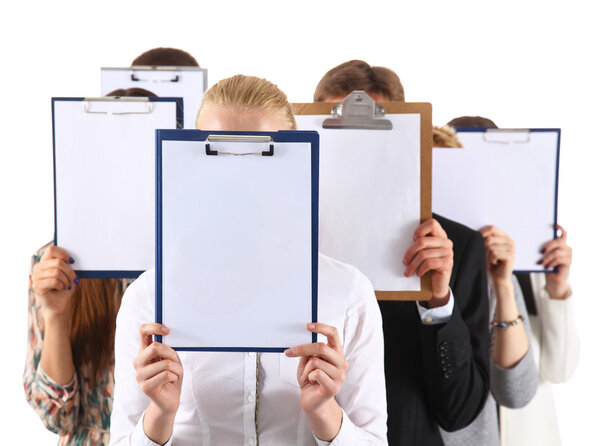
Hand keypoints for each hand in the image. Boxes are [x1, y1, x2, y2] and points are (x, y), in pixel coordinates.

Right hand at [31, 245, 77, 318]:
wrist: (60, 303)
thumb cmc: (65, 287)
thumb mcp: (69, 273)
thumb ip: (68, 264)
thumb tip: (72, 259)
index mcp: (45, 261)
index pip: (52, 249)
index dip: (63, 254)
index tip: (72, 261)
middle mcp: (38, 267)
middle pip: (57, 262)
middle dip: (69, 271)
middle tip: (73, 279)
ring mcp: (36, 277)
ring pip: (57, 272)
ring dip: (66, 280)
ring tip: (66, 285)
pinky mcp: (37, 286)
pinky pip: (54, 281)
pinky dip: (61, 285)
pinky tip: (60, 288)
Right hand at [134, 324, 182, 416]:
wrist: (170, 399)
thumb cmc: (172, 375)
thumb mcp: (172, 358)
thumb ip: (167, 347)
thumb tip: (167, 334)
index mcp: (144, 350)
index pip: (143, 331)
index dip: (154, 327)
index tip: (168, 330)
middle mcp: (138, 361)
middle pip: (154, 347)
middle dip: (171, 353)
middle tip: (175, 361)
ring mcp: (139, 375)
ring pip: (165, 364)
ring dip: (177, 369)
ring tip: (175, 374)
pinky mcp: (145, 387)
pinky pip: (167, 375)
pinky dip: (175, 377)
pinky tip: (172, 381)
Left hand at [285, 323, 344, 440]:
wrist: (312, 401)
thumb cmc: (310, 379)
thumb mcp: (306, 362)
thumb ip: (308, 351)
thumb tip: (302, 337)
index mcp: (336, 352)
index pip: (333, 333)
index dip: (321, 327)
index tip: (307, 325)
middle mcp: (341, 362)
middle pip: (321, 347)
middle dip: (303, 348)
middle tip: (289, 352)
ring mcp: (340, 375)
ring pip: (316, 361)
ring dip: (305, 369)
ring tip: (307, 376)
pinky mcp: (334, 387)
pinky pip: (316, 374)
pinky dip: (308, 376)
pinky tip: (310, 382)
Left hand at [403, 218, 452, 305]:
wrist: (437, 286)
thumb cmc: (427, 267)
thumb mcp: (423, 253)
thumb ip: (420, 244)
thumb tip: (400, 237)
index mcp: (441, 236)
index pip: (432, 223)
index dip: (420, 229)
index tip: (412, 239)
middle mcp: (446, 243)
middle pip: (423, 241)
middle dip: (410, 252)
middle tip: (404, 262)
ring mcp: (448, 253)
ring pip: (423, 254)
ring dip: (412, 265)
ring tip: (408, 271)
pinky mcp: (448, 264)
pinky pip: (429, 263)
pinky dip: (420, 269)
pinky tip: (418, 274)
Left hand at [479, 225, 514, 285]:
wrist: (498, 277)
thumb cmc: (491, 262)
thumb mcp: (487, 248)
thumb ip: (486, 240)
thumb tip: (477, 234)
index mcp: (504, 236)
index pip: (492, 228)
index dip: (482, 232)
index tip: (476, 240)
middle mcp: (510, 240)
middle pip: (490, 238)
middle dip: (484, 248)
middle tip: (485, 256)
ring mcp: (512, 248)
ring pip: (491, 247)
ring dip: (487, 256)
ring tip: (490, 261)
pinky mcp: (511, 256)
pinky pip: (495, 254)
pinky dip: (491, 260)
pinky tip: (495, 263)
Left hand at [540, 224, 571, 298]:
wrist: (553, 278)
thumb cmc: (546, 265)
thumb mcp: (543, 255)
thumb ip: (541, 248)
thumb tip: (529, 239)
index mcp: (561, 244)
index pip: (563, 234)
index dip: (560, 228)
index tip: (554, 225)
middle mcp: (567, 248)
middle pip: (558, 242)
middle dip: (548, 245)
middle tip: (541, 251)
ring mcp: (569, 255)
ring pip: (556, 252)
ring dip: (547, 258)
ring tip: (540, 263)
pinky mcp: (569, 262)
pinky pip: (559, 260)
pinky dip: (551, 263)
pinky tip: (547, 267)